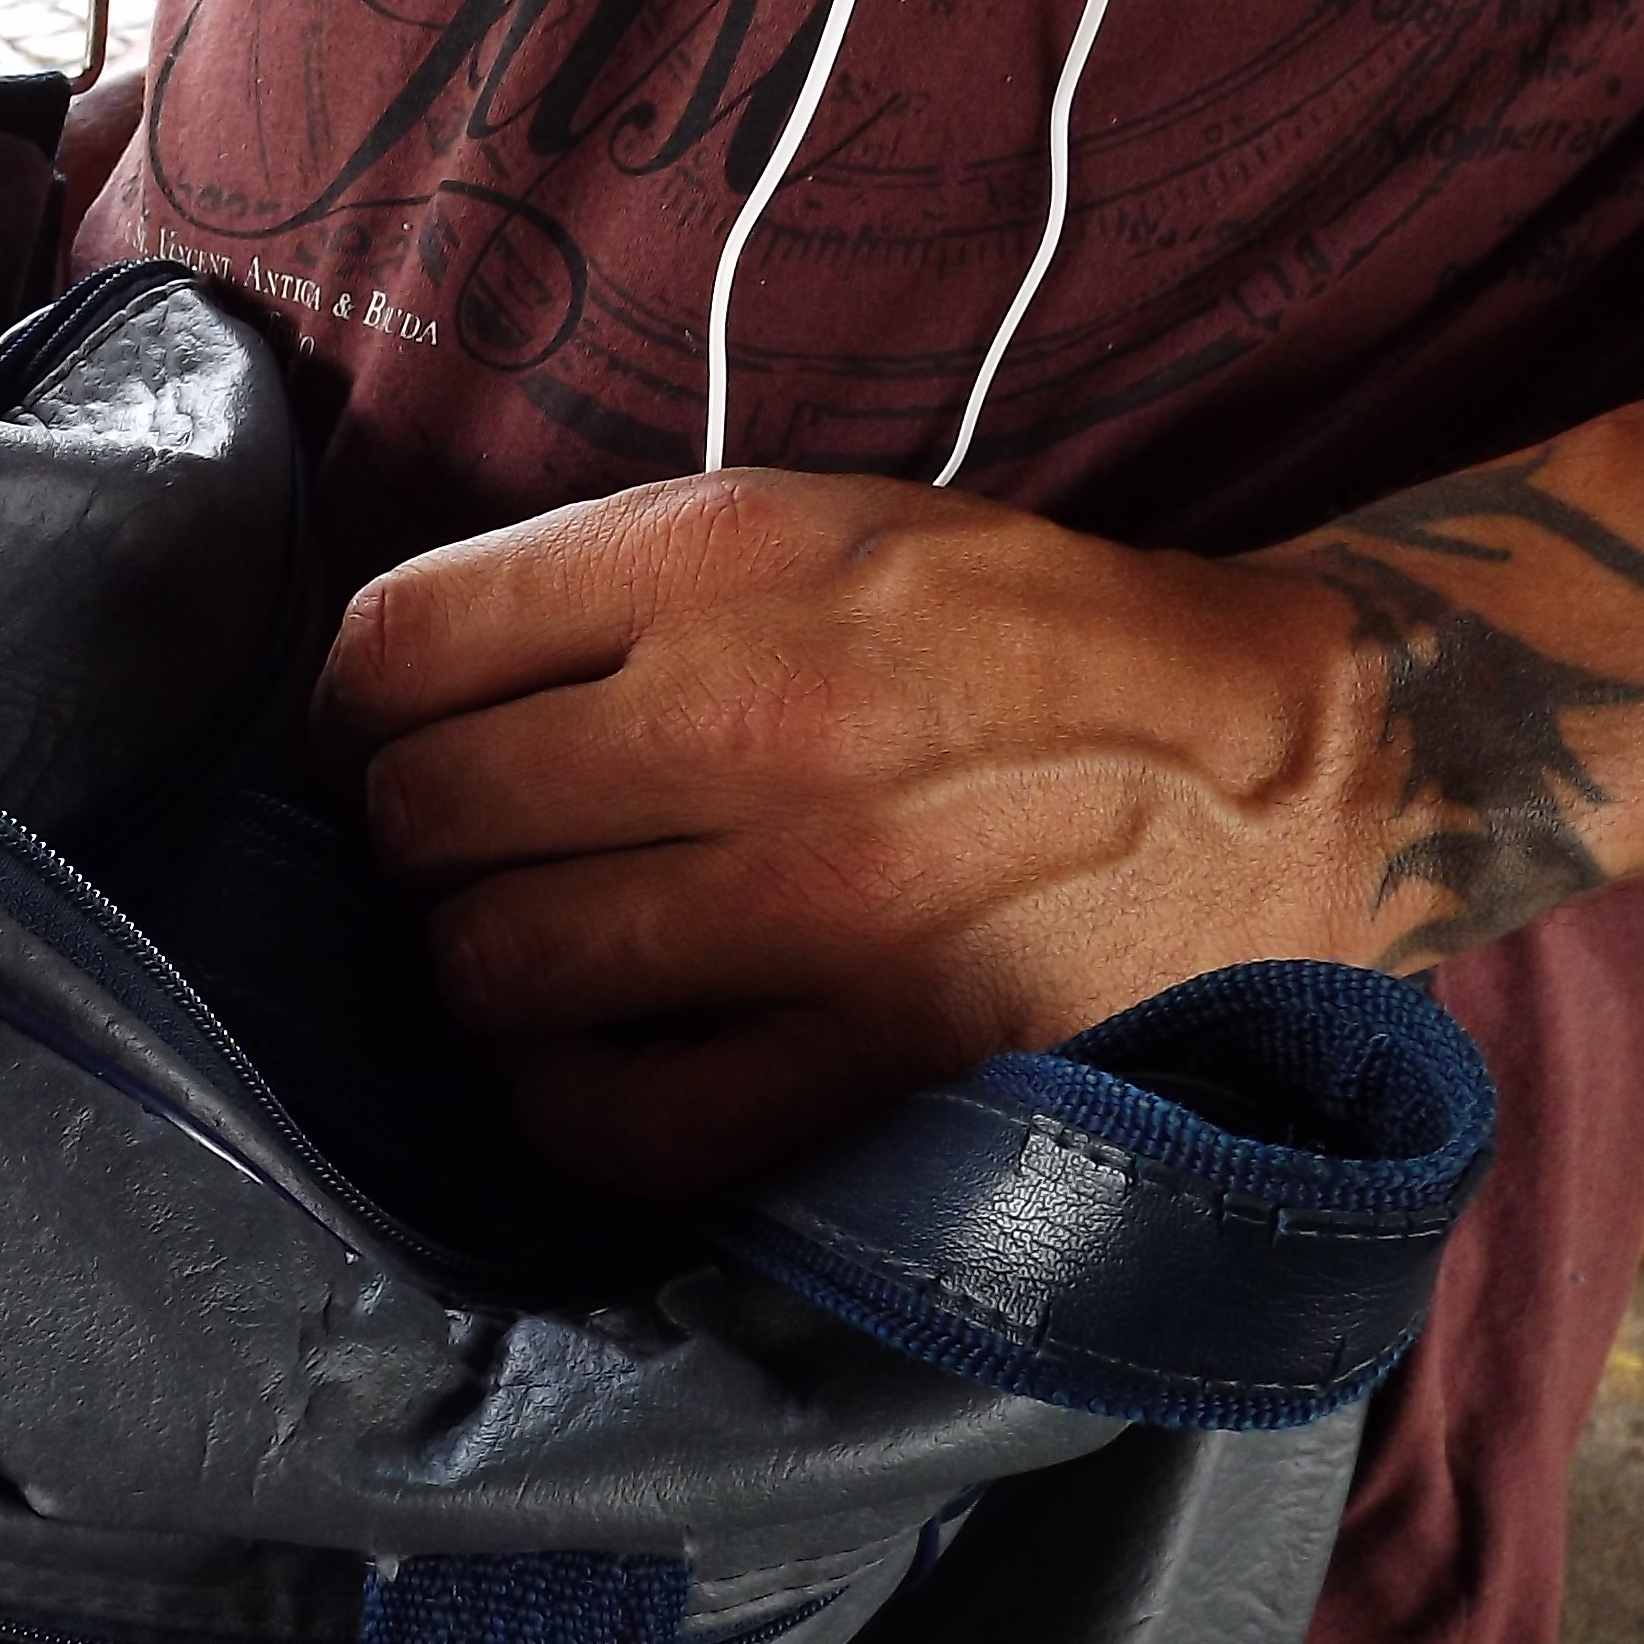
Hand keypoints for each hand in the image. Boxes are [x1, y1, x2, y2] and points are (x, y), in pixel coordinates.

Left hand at [313, 469, 1381, 1194]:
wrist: (1282, 767)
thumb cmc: (1020, 642)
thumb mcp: (819, 524)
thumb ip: (611, 586)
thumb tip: (398, 688)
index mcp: (726, 559)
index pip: (400, 648)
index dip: (361, 708)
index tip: (392, 740)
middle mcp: (752, 719)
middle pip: (424, 815)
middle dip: (429, 841)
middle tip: (488, 853)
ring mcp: (813, 903)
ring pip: (493, 966)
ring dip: (495, 969)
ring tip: (552, 951)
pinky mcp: (874, 1059)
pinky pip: (612, 1119)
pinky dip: (570, 1102)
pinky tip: (604, 1060)